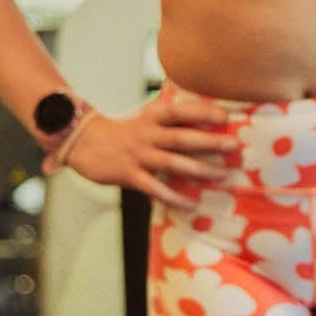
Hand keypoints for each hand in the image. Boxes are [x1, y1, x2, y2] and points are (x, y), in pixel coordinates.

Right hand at [59, 96, 233, 209]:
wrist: (81, 141)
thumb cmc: (123, 129)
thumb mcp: (145, 116)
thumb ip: (171, 117)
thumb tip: (206, 112)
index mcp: (151, 116)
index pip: (179, 110)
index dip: (202, 111)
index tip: (225, 116)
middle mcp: (147, 134)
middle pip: (182, 137)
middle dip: (210, 141)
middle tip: (235, 145)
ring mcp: (138, 155)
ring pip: (173, 162)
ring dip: (200, 169)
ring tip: (223, 174)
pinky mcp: (128, 175)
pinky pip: (155, 188)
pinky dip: (173, 196)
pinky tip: (191, 204)